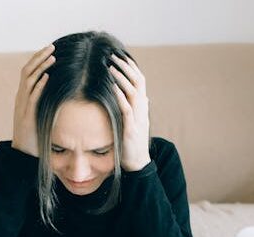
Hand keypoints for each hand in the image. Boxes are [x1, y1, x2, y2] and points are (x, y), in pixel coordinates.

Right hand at [12, 44, 55, 156]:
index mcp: (23, 97)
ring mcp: (22, 106)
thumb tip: (60, 97)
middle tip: (52, 47)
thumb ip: (45, 105)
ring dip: (41, 67)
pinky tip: (48, 76)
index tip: (50, 51)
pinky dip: (39, 85)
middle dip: (39, 57)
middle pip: (27, 71)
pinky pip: (32, 96)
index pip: (28, 72)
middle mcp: (20, 98)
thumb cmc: (34, 136)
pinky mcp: (27, 116)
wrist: (23, 153)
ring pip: (29, 80)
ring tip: (53, 57)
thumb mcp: (39, 116)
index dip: (37, 60)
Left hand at [109, 53, 150, 171]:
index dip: (131, 67)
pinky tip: (111, 87)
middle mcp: (143, 109)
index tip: (120, 55)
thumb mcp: (137, 122)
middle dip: (125, 67)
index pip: (140, 81)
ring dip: (121, 78)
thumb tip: (143, 97)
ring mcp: (139, 119)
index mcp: (143, 106)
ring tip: (110, 67)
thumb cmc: (133, 142)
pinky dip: (119, 97)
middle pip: (138, 81)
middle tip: (112, 55)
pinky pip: (127, 109)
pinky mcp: (132, 129)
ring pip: (133, 92)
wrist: (138, 162)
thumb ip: (137, 108)